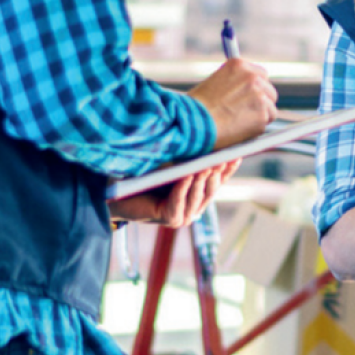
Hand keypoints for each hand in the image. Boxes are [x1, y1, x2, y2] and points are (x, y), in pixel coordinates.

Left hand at [110, 160, 240, 227]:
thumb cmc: (145, 176)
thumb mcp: (172, 165)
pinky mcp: (170, 220)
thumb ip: (188, 159)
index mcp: (198, 195)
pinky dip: (184, 188)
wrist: (117, 194)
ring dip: (202, 180)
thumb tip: (204, 135)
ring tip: (208, 165)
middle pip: (211, 189)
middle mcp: (194, 208)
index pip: (218, 181)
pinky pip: (180, 202)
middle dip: (217, 173)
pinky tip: (187, 175)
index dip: (228, 169)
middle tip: (223, 157)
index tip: (237, 154)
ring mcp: (184, 216)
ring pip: (198, 196)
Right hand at [190, 58, 277, 148]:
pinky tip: (240, 129)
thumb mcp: (215, 83)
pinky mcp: (263, 114)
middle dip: (261, 102)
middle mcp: (252, 77)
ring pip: (271, 107)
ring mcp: (259, 96)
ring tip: (240, 123)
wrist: (193, 122)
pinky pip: (267, 122)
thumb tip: (245, 91)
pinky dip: (256, 128)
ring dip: (260, 116)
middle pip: (269, 90)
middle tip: (247, 113)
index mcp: (239, 65)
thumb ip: (234, 83)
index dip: (256, 88)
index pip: (260, 74)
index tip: (250, 97)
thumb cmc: (197, 107)